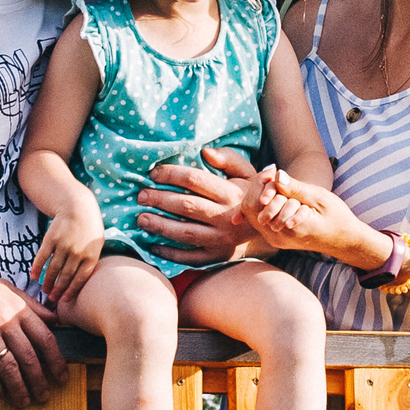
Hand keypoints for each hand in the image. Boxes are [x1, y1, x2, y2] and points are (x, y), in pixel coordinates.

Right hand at [0, 263, 63, 405]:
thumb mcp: (4, 287)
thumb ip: (30, 304)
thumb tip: (55, 319)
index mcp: (16, 307)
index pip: (45, 338)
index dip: (56, 360)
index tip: (62, 375)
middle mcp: (4, 321)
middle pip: (29, 357)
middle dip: (39, 381)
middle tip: (44, 396)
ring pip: (9, 368)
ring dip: (19, 389)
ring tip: (24, 401)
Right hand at [31, 203, 105, 307]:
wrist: (77, 207)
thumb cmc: (88, 229)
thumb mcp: (96, 244)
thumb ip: (90, 262)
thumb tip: (82, 283)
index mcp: (90, 255)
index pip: (80, 278)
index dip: (71, 291)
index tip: (64, 300)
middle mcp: (77, 252)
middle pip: (65, 276)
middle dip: (58, 290)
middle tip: (51, 299)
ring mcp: (63, 245)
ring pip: (53, 269)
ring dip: (47, 281)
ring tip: (44, 290)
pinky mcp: (51, 238)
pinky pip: (42, 257)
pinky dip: (36, 267)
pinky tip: (33, 276)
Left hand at [133, 146, 257, 266]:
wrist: (269, 229)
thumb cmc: (248, 196)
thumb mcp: (247, 173)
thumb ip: (228, 159)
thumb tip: (205, 151)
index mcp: (230, 193)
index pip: (195, 179)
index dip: (171, 174)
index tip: (153, 173)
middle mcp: (225, 217)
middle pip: (186, 206)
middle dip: (160, 200)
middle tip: (140, 196)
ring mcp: (221, 239)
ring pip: (185, 233)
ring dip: (161, 226)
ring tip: (141, 219)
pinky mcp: (217, 256)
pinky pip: (190, 257)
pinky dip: (170, 253)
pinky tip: (152, 245)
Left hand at [247, 168, 380, 264]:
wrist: (344, 240)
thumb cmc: (336, 217)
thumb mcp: (319, 198)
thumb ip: (296, 188)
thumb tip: (276, 174)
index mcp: (287, 227)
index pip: (257, 202)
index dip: (261, 182)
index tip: (273, 170)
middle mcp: (277, 237)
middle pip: (250, 208)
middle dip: (259, 188)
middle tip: (272, 174)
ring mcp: (276, 240)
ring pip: (253, 214)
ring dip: (262, 196)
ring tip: (277, 184)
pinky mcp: (278, 239)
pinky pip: (261, 219)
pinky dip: (266, 204)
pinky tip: (278, 195)